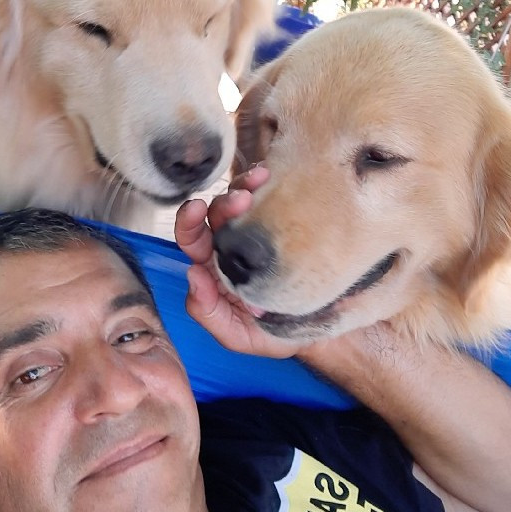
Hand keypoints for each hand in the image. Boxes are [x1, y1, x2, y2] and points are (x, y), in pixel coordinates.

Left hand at [175, 165, 302, 358]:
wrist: (321, 325)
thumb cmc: (276, 332)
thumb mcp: (241, 336)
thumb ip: (209, 314)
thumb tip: (193, 275)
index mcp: (215, 270)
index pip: (193, 242)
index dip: (188, 225)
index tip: (196, 212)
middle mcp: (232, 246)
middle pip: (215, 215)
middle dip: (222, 203)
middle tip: (241, 200)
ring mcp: (257, 230)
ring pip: (239, 197)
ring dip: (244, 186)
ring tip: (261, 180)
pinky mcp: (279, 218)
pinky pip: (266, 192)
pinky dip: (263, 179)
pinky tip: (271, 175)